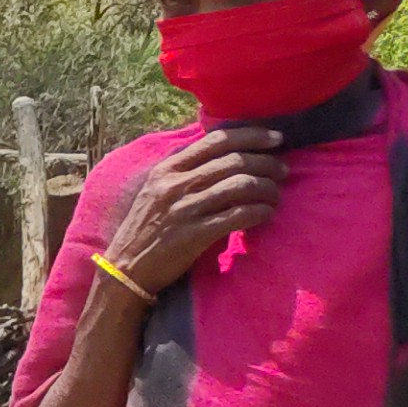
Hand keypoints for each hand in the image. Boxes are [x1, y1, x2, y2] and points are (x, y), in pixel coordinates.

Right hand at [97, 126, 284, 300]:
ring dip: (268, 188)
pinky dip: (260, 212)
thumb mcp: (157, 192)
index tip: (276, 139)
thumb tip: (228, 157)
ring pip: (241, 185)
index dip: (252, 136)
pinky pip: (239, 215)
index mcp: (167, 170)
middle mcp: (175, 185)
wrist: (125, 270)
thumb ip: (185, 173)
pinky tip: (266, 214)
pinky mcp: (194, 234)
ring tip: (276, 195)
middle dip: (267, 163)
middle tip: (282, 171)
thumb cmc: (146, 230)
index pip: (217, 141)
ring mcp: (184, 209)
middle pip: (235, 161)